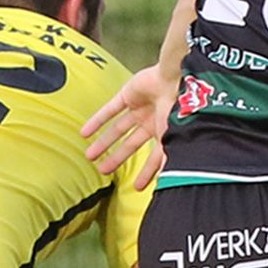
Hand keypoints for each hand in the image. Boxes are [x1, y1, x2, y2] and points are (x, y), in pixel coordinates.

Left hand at [83, 61, 173, 189]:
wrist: (179, 80)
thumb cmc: (183, 108)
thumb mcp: (174, 142)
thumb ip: (167, 162)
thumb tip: (168, 183)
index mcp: (168, 132)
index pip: (154, 157)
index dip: (147, 173)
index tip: (137, 187)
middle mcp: (155, 121)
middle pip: (132, 143)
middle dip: (118, 158)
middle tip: (104, 170)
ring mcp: (141, 107)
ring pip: (119, 128)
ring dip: (104, 142)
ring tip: (90, 156)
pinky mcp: (129, 94)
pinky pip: (110, 109)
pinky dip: (97, 121)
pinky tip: (85, 133)